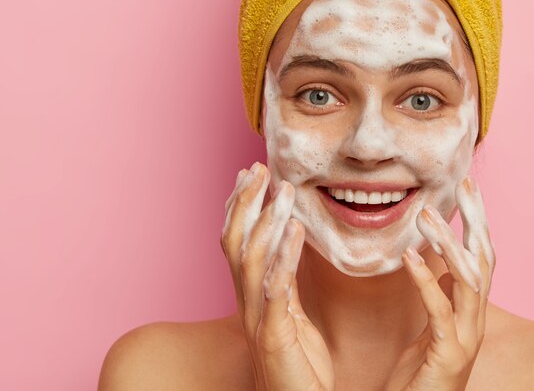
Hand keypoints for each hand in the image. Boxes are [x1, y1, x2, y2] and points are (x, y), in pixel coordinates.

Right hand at [221, 163, 333, 390]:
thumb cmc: (298, 365)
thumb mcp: (290, 317)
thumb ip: (284, 284)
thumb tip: (286, 249)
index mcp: (252, 296)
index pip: (237, 243)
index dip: (240, 207)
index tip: (249, 174)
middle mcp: (248, 303)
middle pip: (235, 243)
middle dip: (246, 203)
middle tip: (258, 168)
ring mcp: (258, 319)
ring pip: (252, 259)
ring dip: (267, 220)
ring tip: (284, 190)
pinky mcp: (275, 336)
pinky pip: (277, 290)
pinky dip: (284, 257)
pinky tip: (296, 231)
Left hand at [385, 176, 495, 390]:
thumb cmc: (419, 378)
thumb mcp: (429, 329)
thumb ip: (439, 296)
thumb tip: (440, 265)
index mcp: (471, 312)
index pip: (481, 257)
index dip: (477, 221)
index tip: (468, 188)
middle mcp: (476, 322)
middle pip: (485, 260)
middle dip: (477, 220)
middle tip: (466, 183)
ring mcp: (467, 339)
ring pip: (469, 281)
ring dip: (448, 244)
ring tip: (426, 214)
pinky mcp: (449, 354)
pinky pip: (440, 311)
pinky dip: (425, 281)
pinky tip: (409, 257)